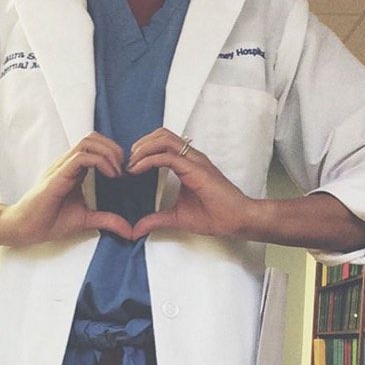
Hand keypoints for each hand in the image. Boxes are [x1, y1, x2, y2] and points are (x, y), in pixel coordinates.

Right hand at [0, 132, 131, 244]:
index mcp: (74, 170)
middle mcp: (68, 164)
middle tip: (124, 168)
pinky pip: (80, 157)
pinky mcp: (58, 175)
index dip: (113, 153)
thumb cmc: (49, 221)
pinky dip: (100, 161)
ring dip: (108, 152)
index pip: (95, 146)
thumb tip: (129, 231)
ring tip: (117, 171)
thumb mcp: (86, 220)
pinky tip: (110, 176)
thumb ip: (108, 220)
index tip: (124, 173)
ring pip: (88, 142)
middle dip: (114, 148)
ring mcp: (62, 167)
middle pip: (93, 138)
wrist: (26, 228)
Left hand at [127, 127, 252, 239]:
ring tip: (131, 163)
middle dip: (140, 143)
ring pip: (164, 139)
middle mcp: (191, 158)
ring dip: (142, 148)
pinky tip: (137, 169)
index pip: (163, 143)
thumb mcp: (176, 218)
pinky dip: (148, 160)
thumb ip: (155, 220)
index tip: (129, 167)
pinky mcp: (195, 169)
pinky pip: (167, 156)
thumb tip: (136, 230)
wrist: (237, 221)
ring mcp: (194, 161)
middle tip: (127, 160)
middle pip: (161, 134)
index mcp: (188, 164)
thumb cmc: (215, 216)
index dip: (143, 150)